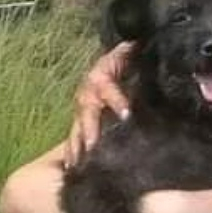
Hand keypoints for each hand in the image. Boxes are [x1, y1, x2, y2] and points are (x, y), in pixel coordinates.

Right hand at [65, 41, 133, 166]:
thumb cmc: (117, 63)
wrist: (101, 68)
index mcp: (100, 79)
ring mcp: (80, 112)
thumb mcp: (124, 55)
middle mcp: (87, 97)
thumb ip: (131, 52)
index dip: (117, 101)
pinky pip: (72, 139)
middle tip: (94, 147)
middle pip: (88, 116)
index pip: (110, 91)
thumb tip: (140, 44)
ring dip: (78, 147)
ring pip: (77, 130)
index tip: (126, 114)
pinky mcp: (78, 123)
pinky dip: (71, 154)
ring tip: (80, 164)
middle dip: (90, 132)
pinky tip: (71, 169)